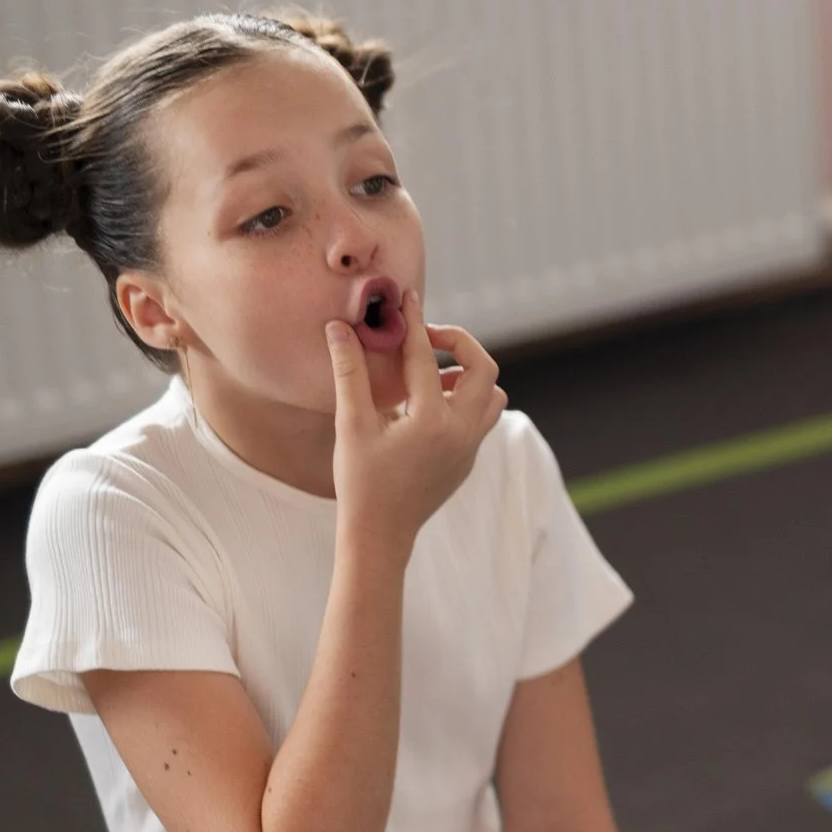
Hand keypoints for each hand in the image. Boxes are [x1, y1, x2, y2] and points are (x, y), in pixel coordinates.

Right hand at [323, 290, 507, 558]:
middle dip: (459, 343)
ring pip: (492, 395)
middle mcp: (462, 432)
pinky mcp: (469, 459)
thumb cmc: (361, 481)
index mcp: (431, 421)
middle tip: (426, 338)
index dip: (414, 321)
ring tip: (431, 374)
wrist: (381, 534)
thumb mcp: (351, 424)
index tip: (407, 297)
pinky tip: (429, 402)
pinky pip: (482, 417)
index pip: (427, 356)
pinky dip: (465, 399)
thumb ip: (350, 372)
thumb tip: (339, 327)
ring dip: (468, 375)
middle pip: (484, 368)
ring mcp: (471, 448)